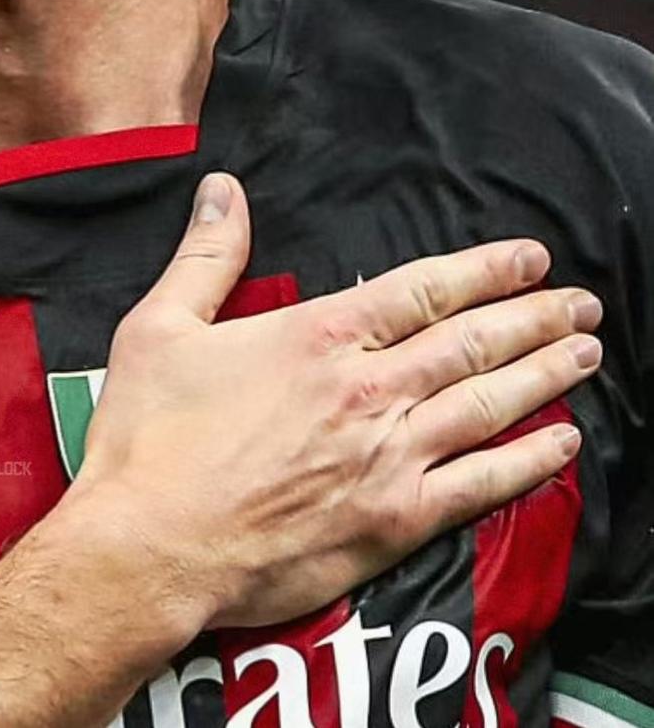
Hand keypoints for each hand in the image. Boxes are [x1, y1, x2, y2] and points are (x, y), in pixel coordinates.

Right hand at [61, 173, 600, 640]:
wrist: (151, 545)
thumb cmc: (149, 436)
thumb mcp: (161, 325)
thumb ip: (206, 255)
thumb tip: (225, 189)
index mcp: (318, 336)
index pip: (423, 290)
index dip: (484, 270)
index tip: (531, 259)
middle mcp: (368, 390)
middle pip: (471, 342)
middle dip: (534, 317)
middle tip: (581, 302)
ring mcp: (388, 457)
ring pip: (488, 405)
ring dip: (544, 374)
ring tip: (586, 352)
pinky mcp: (392, 520)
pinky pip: (480, 485)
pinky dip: (528, 461)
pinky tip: (560, 444)